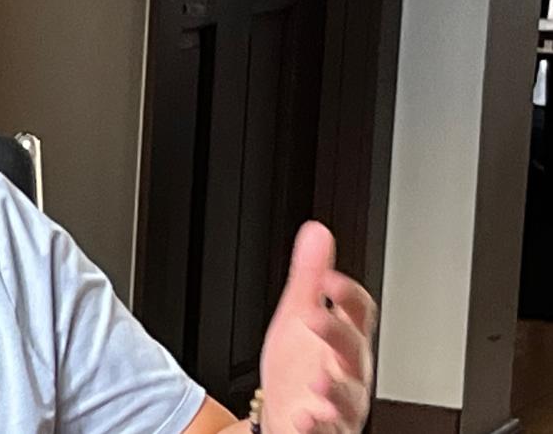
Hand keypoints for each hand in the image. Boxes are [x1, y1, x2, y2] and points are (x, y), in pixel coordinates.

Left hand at [258, 222, 377, 432]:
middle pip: (352, 351)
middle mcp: (350, 372)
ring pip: (347, 397)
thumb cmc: (297, 368)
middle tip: (315, 318)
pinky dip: (318, 427)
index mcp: (345, 340)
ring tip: (319, 380)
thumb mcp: (298, 316)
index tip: (328, 278)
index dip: (347, 296)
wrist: (284, 417)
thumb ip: (309, 276)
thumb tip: (317, 231)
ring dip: (335, 389)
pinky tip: (305, 418)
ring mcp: (340, 405)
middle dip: (337, 334)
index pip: (359, 314)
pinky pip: (328, 431)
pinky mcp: (326, 430)